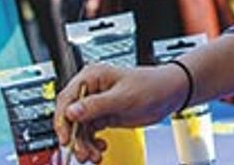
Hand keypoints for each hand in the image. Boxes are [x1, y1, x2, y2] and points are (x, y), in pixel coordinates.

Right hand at [53, 63, 186, 162]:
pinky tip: (100, 149)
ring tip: (93, 156)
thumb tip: (72, 112)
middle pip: (70, 117)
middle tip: (82, 153)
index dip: (63, 120)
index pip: (66, 100)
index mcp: (92, 77)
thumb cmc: (152, 85)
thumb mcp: (124, 96)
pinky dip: (92, 143)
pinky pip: (89, 133)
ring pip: (79, 128)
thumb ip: (97, 105)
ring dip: (84, 144)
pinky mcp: (103, 115)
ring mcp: (96, 104)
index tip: (66, 139)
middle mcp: (91, 90)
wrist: (171, 93)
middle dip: (75, 137)